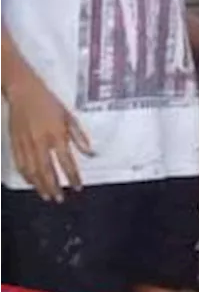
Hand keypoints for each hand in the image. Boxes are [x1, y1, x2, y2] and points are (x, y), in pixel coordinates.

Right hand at [6, 70, 91, 201]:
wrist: (23, 92)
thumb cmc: (48, 103)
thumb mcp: (69, 116)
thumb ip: (79, 137)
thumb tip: (90, 153)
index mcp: (56, 135)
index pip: (67, 162)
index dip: (72, 176)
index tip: (77, 186)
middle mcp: (40, 142)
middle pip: (47, 171)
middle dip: (54, 187)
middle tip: (60, 199)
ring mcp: (25, 144)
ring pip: (32, 171)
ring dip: (40, 185)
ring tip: (47, 196)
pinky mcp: (14, 143)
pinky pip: (20, 164)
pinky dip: (26, 176)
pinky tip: (31, 183)